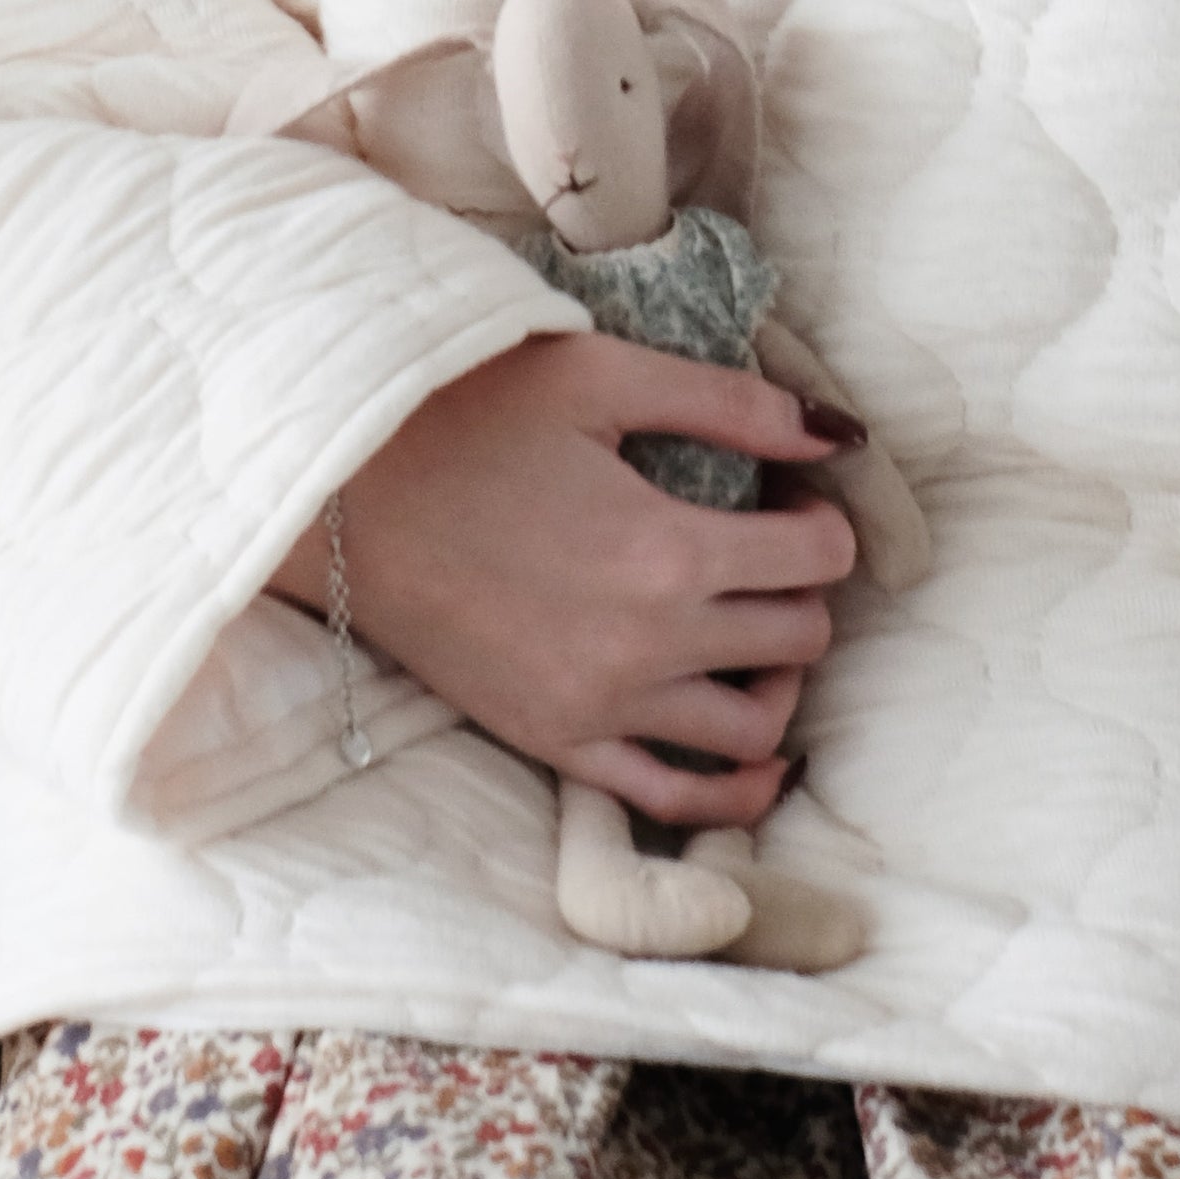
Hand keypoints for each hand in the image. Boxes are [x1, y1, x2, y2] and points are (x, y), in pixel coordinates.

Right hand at [273, 336, 861, 826]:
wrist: (343, 494)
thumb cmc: (468, 417)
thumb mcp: (601, 377)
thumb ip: (730, 403)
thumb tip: (836, 433)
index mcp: (670, 549)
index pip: (819, 557)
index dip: (823, 517)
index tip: (793, 495)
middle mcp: (649, 645)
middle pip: (798, 639)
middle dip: (805, 590)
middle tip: (773, 551)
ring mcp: (602, 707)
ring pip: (753, 728)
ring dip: (778, 679)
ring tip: (755, 630)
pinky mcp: (556, 742)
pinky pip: (674, 800)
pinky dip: (734, 790)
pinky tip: (757, 757)